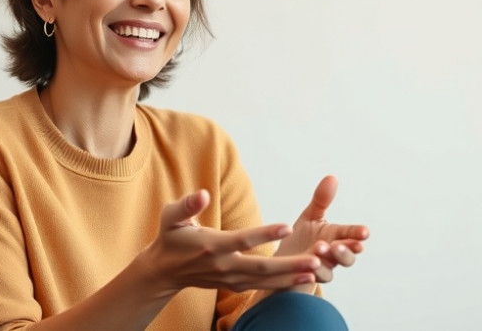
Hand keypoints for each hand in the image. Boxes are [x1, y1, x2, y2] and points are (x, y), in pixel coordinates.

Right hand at [136, 189, 321, 295]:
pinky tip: (303, 280)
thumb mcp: (171, 217)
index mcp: (212, 246)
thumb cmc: (170, 238)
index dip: (265, 233)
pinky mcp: (235, 285)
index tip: (287, 226)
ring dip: (292, 276)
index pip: (243, 240)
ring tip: (317, 270)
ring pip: (266, 280)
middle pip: (262, 267)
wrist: (164, 271)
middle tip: (315, 260)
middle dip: (289, 264)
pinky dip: (283, 284)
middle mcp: (224, 265)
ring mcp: (230, 278)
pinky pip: (262, 286)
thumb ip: (187, 205)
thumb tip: (203, 194)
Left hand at [274, 175, 368, 286]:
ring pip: (329, 271)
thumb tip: (332, 177)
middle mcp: (332, 256)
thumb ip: (321, 200)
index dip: (358, 234)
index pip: (351, 235)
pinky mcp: (306, 281)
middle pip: (347, 257)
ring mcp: (320, 270)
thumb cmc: (300, 239)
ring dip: (326, 261)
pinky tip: (307, 268)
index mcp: (335, 238)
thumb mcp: (310, 217)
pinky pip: (311, 280)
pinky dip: (311, 274)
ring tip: (319, 248)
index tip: (364, 232)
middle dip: (345, 252)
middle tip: (338, 244)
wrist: (281, 262)